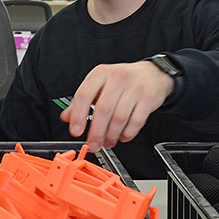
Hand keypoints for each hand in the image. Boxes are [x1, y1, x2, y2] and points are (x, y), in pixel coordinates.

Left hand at [60, 61, 174, 151]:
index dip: (78, 116)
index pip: (84, 95)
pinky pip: (136, 121)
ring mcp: (134, 87)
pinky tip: (122, 136)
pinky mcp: (148, 98)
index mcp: (100, 73)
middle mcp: (117, 78)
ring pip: (119, 118)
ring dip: (111, 135)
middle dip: (96, 132)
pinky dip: (127, 133)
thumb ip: (82, 100)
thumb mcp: (99, 85)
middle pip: (103, 110)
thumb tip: (67, 117)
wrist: (152, 73)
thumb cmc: (122, 80)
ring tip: (107, 142)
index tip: (76, 132)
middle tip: (93, 144)